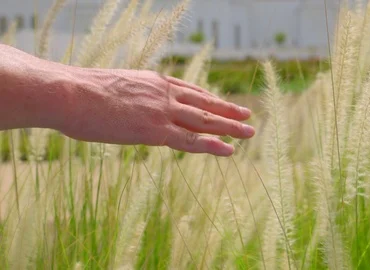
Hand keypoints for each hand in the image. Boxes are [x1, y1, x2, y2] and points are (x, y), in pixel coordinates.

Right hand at [59, 68, 254, 155]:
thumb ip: (129, 95)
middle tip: (246, 115)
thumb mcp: (112, 87)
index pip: (190, 90)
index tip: (222, 103)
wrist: (70, 93)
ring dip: (229, 127)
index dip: (209, 98)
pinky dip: (212, 145)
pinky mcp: (155, 130)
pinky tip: (229, 149)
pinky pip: (191, 140)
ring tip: (249, 132)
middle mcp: (164, 93)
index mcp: (154, 81)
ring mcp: (162, 111)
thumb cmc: (80, 92)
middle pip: (203, 103)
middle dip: (227, 110)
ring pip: (204, 120)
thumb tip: (125, 104)